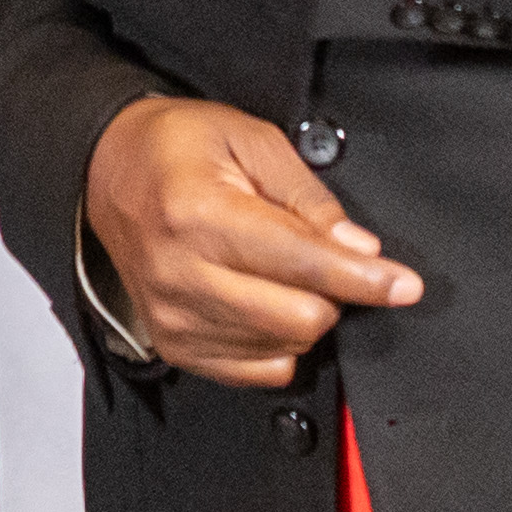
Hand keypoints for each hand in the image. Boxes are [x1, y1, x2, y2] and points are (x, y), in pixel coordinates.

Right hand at [88, 96, 420, 384]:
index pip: (302, 263)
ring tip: (279, 271)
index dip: (364, 278)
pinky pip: (257, 371)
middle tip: (323, 258)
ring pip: (284, 348)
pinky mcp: (175, 345)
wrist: (109, 169)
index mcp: (200, 215)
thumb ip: (309, 199)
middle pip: (301, 317)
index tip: (403, 285)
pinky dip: (278, 342)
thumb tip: (360, 250)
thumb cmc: (177, 149)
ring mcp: (175, 317)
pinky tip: (264, 302)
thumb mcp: (252, 140)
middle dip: (333, 292)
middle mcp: (181, 273)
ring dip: (304, 315)